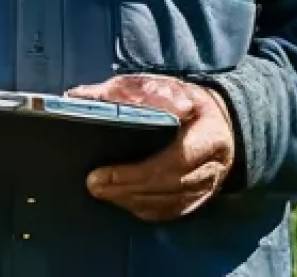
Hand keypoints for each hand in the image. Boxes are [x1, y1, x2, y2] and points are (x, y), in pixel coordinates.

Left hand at [66, 73, 234, 221]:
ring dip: (133, 200)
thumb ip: (124, 90)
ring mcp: (209, 186)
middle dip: (129, 187)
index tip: (106, 172)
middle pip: (170, 185)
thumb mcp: (160, 85)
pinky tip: (122, 200)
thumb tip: (79, 96)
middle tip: (94, 184)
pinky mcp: (199, 198)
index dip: (141, 171)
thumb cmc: (183, 99)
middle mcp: (214, 166)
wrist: (217, 120)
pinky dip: (145, 208)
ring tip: (102, 191)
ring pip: (169, 203)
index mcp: (209, 133)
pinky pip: (171, 211)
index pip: (177, 159)